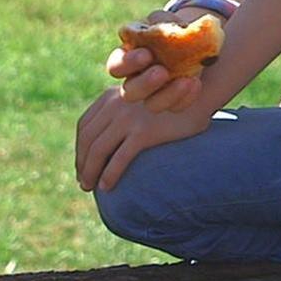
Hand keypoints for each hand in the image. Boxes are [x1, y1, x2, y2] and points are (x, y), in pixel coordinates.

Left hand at [74, 85, 211, 191]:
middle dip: (82, 163)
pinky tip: (107, 187)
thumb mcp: (143, 99)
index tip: (82, 164)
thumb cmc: (174, 99)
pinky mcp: (144, 131)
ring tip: (91, 187)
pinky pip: (119, 157)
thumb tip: (114, 136)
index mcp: (112, 95)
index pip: (86, 125)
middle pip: (89, 139)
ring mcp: (129, 117)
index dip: (80, 147)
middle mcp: (116, 103)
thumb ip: (127, 110)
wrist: (200, 93)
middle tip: (84, 182)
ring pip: (99, 150)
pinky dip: (110, 174)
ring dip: (90, 171)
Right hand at [105, 7, 216, 112]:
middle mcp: (137, 80)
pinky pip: (176, 107)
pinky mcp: (172, 103)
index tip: (146, 54)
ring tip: (184, 81)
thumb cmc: (173, 29)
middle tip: (162, 72)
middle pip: (129, 92)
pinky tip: (195, 83)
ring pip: (152, 105)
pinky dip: (186, 97)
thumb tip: (158, 26)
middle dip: (145, 83)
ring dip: (167, 95)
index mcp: (129, 57)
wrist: (199, 44)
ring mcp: (154, 95)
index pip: (116, 66)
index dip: (128, 62)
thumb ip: (159, 21)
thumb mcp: (166, 20)